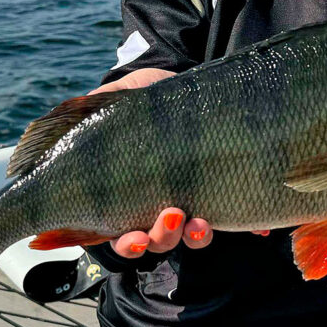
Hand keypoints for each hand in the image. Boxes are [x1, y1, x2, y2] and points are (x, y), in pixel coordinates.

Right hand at [91, 69, 271, 256]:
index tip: (136, 238)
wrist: (185, 82)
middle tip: (173, 216)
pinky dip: (249, 226)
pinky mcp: (222, 188)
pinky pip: (238, 216)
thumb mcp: (114, 98)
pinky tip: (259, 230)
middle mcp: (159, 205)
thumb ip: (91, 112)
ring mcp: (192, 199)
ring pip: (193, 235)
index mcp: (127, 196)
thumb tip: (68, 118)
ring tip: (201, 222)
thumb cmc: (143, 98)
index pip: (121, 234)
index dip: (129, 245)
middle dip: (164, 237)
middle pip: (159, 240)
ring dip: (197, 235)